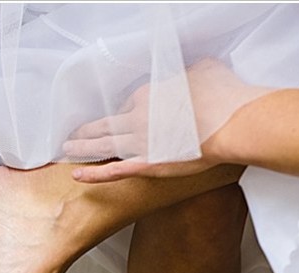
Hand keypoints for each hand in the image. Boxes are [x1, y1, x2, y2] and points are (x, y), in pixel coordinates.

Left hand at [64, 59, 269, 182]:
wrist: (231, 122)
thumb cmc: (221, 96)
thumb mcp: (202, 70)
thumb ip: (189, 73)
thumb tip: (193, 73)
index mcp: (147, 95)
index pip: (127, 105)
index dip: (123, 113)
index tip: (121, 119)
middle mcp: (137, 119)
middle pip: (105, 125)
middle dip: (86, 131)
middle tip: (72, 135)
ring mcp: (140, 144)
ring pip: (103, 146)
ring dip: (82, 148)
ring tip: (67, 151)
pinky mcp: (148, 165)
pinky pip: (114, 171)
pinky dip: (94, 174)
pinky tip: (77, 176)